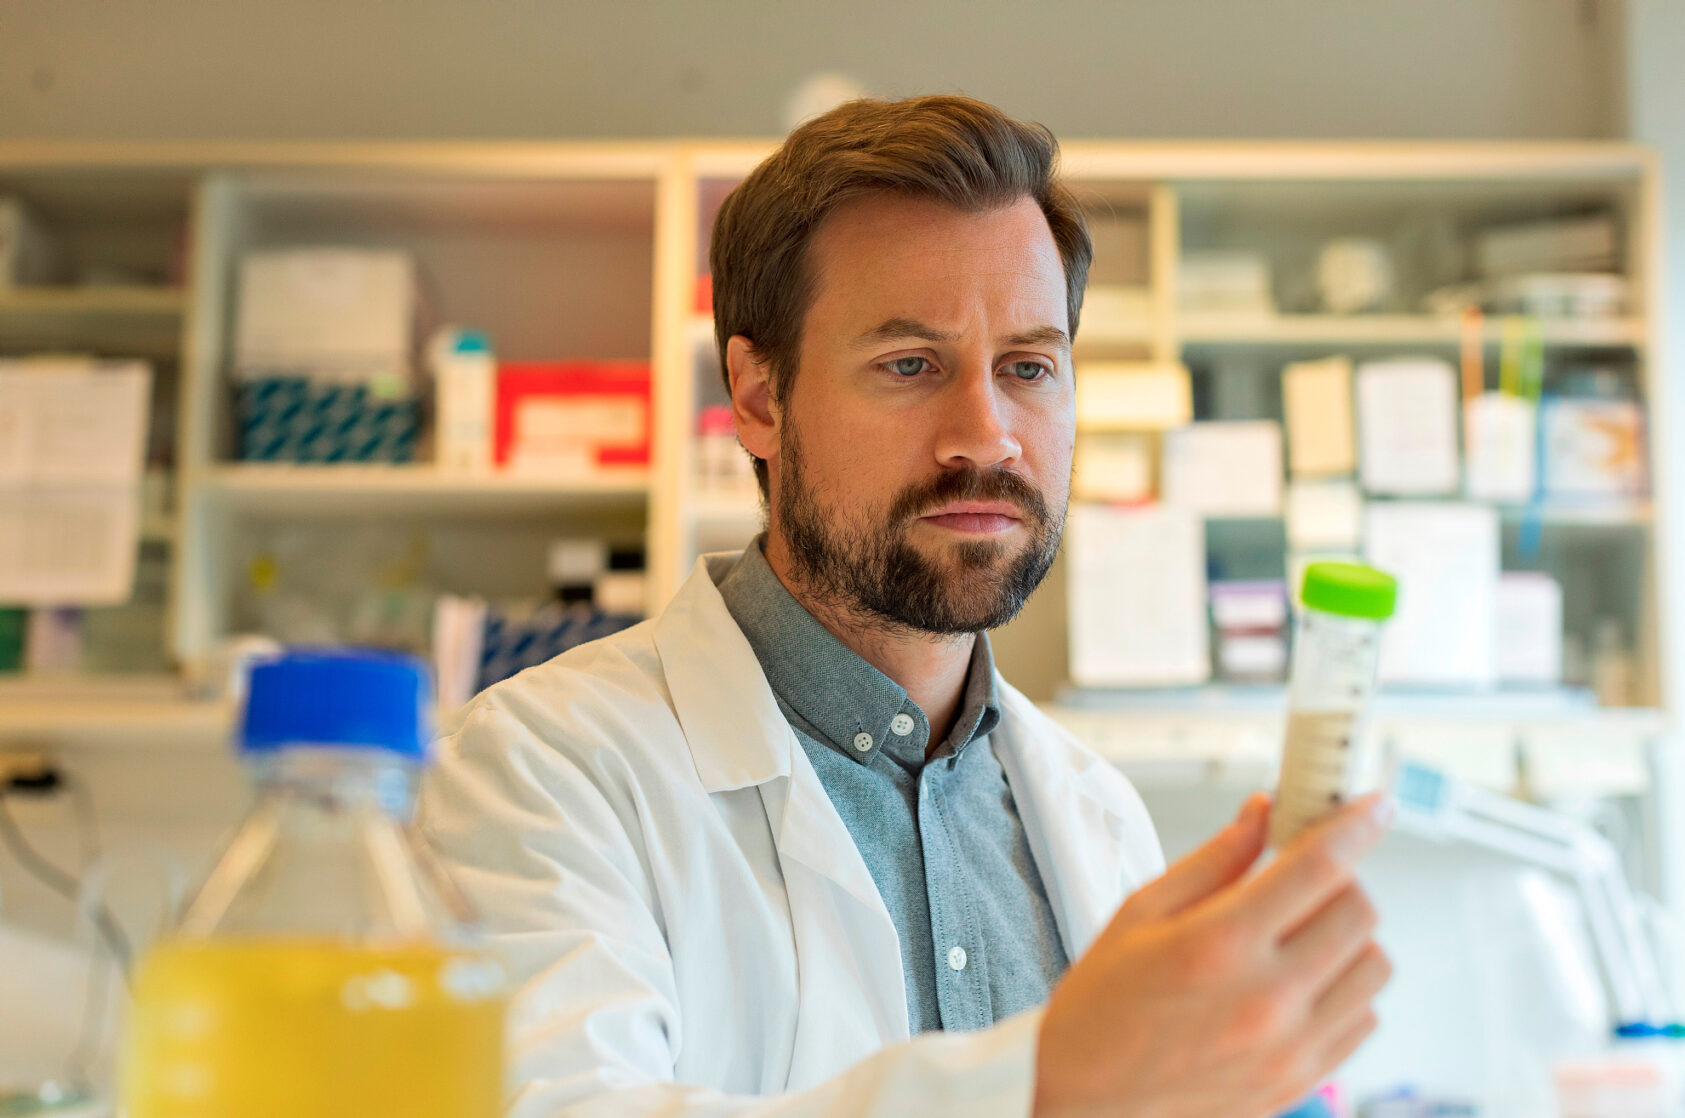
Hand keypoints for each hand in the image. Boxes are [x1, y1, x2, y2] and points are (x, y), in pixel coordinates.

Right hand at [1034, 792, 1394, 1117]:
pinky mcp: (1300, 1082)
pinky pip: (1363, 1019)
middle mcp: (1266, 999)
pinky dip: (1345, 989)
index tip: (1373, 806)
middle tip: (1302, 877)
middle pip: (1360, 912)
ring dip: (1348, 936)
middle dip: (1340, 879)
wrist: (1084, 1103)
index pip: (1319, 867)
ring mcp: (1290, 1048)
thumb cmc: (1100, 1008)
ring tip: (1298, 934)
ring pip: (1374, 966)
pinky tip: (1300, 981)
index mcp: (1219, 945)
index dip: (1355, 824)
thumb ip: (1214, 860)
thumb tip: (1263, 813)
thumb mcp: (1139, 913)